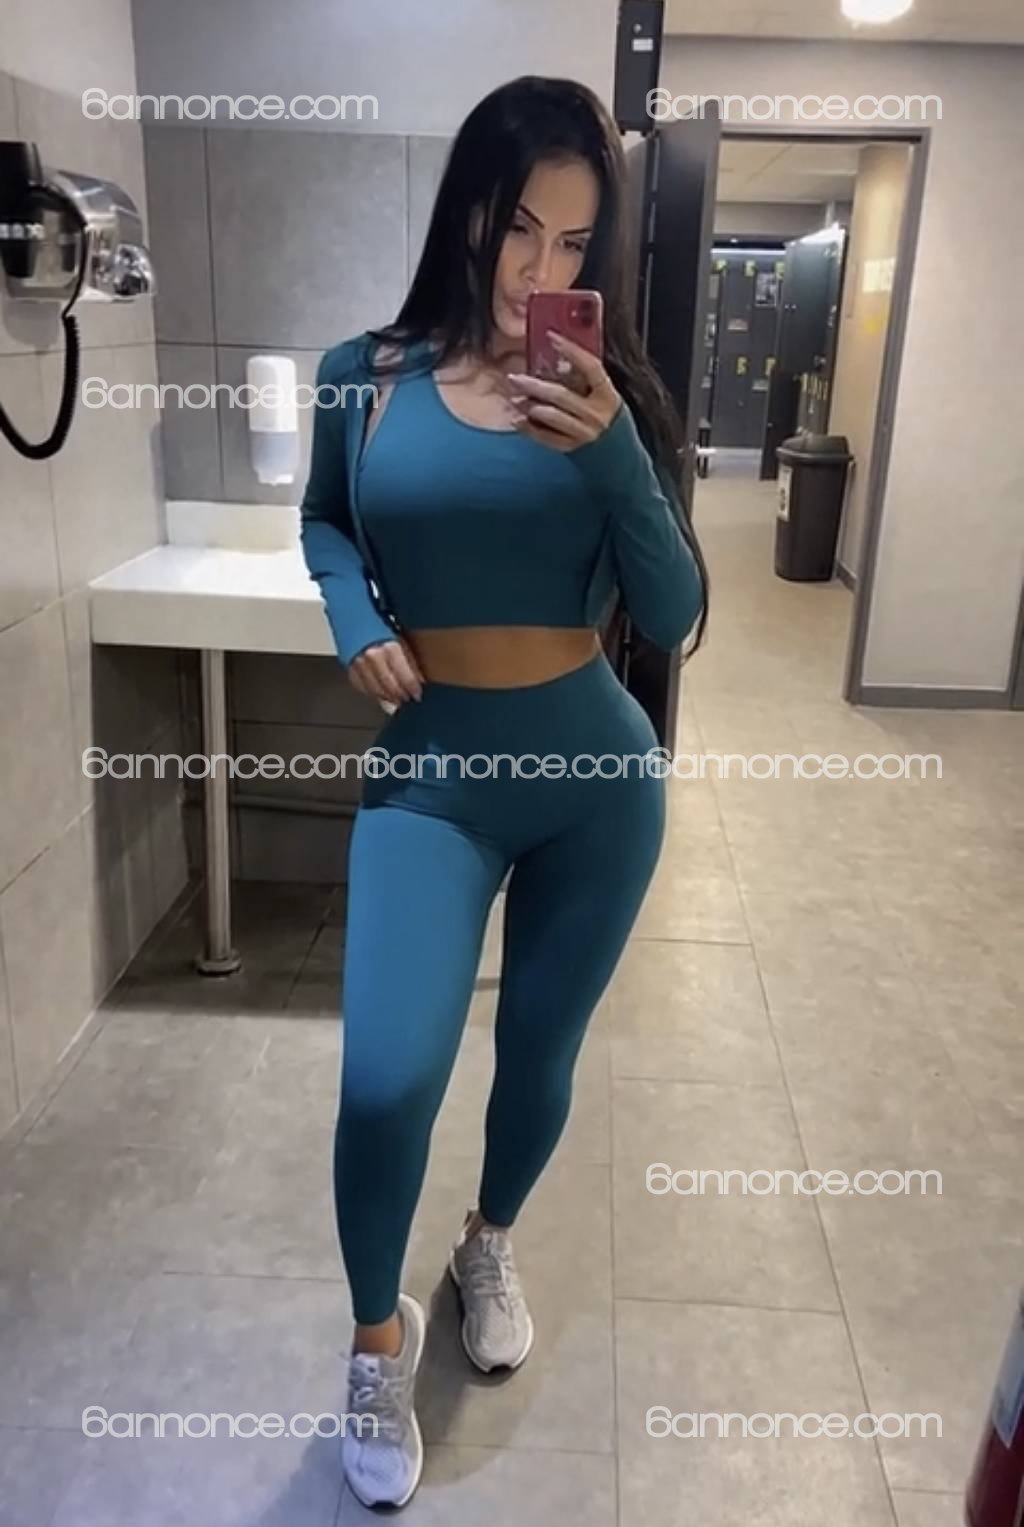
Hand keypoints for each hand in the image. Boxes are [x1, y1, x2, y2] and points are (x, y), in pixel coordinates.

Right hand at [347, 635, 423, 704]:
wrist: (354, 619)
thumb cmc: (380, 629)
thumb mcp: (401, 641)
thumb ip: (410, 662)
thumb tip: (420, 681)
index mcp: (390, 648)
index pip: (406, 678)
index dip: (414, 690)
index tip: (418, 695)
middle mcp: (373, 656)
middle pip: (391, 686)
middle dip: (401, 696)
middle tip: (407, 699)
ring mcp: (359, 663)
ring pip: (376, 690)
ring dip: (388, 698)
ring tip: (395, 700)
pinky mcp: (350, 668)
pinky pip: (362, 687)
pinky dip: (372, 693)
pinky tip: (380, 694)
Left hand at [505, 331, 622, 452]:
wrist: (618, 456)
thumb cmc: (606, 417)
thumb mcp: (603, 396)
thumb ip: (584, 381)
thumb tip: (554, 359)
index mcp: (608, 395)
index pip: (591, 367)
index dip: (572, 350)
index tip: (552, 336)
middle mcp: (596, 413)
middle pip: (561, 395)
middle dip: (534, 386)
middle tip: (514, 378)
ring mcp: (584, 432)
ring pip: (552, 416)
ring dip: (529, 406)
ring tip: (515, 398)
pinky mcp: (572, 447)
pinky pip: (547, 437)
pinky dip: (530, 429)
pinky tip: (517, 420)